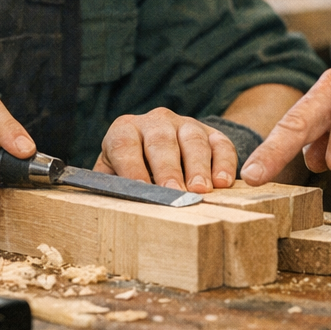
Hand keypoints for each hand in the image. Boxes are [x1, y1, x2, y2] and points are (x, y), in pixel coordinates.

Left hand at [93, 108, 238, 192]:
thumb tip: (106, 207)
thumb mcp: (114, 175)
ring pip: (193, 139)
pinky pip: (220, 143)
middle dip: (169, 169)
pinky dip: (224, 162)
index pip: (124, 145)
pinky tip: (222, 183)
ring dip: (198, 167)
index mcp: (125, 130)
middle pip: (161, 141)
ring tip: (201, 190)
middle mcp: (155, 121)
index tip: (141, 191)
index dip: (132, 168)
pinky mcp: (210, 132)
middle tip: (176, 192)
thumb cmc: (131, 172)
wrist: (157, 153)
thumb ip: (110, 188)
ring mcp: (185, 124)